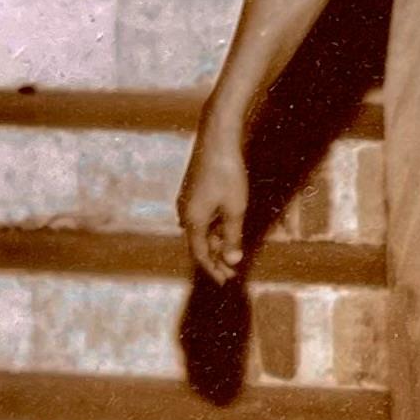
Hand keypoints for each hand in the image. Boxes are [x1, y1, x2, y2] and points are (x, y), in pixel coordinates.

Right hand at [178, 121, 249, 284]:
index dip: (213, 269)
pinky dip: (214, 227)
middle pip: (199, 243)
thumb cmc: (228, 173)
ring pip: (201, 230)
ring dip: (216, 242)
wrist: (217, 138)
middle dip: (216, 257)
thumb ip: (233, 236)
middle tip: (232, 270)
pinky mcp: (192, 190)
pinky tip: (226, 228)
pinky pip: (201, 217)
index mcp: (192, 221)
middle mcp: (184, 212)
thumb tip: (232, 261)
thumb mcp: (235, 208)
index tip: (225, 281)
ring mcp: (186, 200)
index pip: (201, 254)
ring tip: (232, 251)